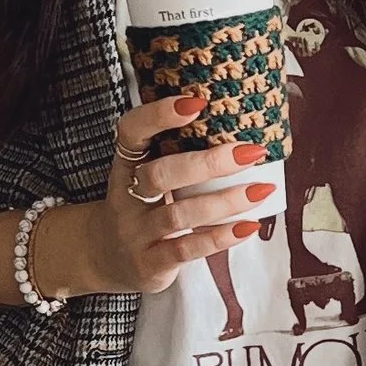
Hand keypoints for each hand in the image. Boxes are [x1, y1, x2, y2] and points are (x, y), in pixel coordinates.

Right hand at [0, 93, 279, 309]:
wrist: (104, 257)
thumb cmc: (141, 205)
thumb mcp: (145, 174)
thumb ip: (177, 152)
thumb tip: (238, 123)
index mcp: (127, 164)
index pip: (132, 132)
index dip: (158, 115)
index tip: (196, 102)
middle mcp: (127, 196)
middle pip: (161, 175)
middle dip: (208, 163)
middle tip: (249, 152)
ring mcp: (136, 232)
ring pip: (179, 215)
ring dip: (224, 202)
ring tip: (260, 190)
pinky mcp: (150, 263)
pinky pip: (187, 250)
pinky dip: (219, 238)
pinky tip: (248, 227)